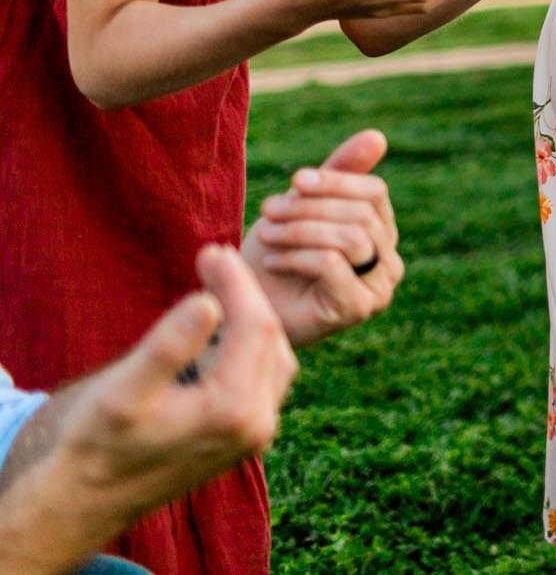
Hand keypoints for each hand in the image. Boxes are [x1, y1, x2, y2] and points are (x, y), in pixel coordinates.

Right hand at [10, 246, 294, 563]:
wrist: (88, 498)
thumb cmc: (97, 442)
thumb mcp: (124, 391)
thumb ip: (168, 347)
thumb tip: (208, 301)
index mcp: (235, 410)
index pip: (256, 325)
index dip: (236, 281)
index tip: (211, 249)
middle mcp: (259, 424)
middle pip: (271, 337)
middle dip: (245, 293)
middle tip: (214, 257)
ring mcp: (257, 432)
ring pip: (275, 355)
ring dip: (251, 316)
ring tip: (218, 283)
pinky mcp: (247, 434)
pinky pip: (265, 375)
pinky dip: (250, 343)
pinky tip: (222, 325)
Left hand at [243, 129, 404, 345]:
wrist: (243, 308)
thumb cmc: (274, 256)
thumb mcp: (304, 206)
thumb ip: (339, 174)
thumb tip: (378, 136)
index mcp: (381, 233)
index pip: (374, 193)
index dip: (336, 181)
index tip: (296, 180)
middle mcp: (389, 262)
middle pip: (362, 214)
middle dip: (310, 207)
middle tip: (268, 209)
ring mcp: (378, 289)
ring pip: (351, 238)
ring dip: (301, 230)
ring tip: (268, 235)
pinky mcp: (357, 309)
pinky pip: (333, 264)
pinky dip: (297, 256)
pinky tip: (273, 262)